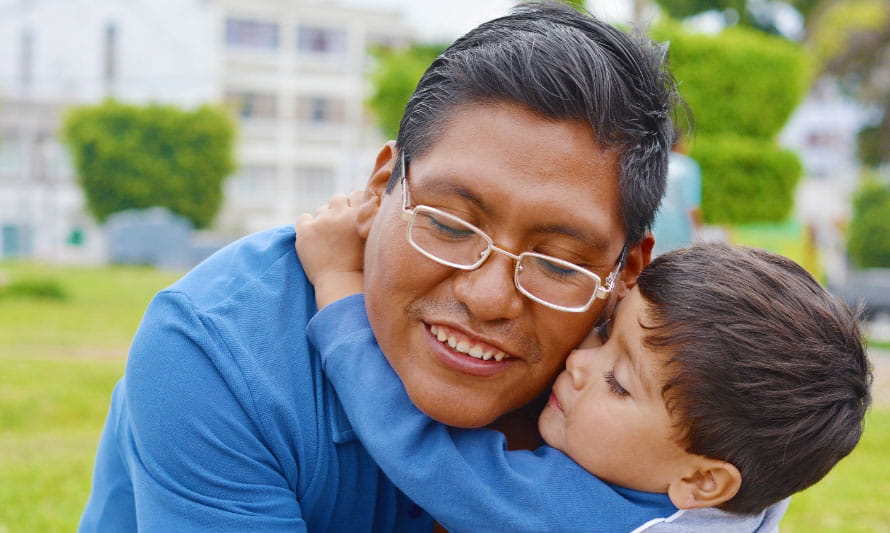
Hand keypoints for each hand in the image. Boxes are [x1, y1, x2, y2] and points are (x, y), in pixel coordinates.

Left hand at [296, 189, 365, 307]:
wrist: (342, 284)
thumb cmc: (363, 266)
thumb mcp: (373, 238)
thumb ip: (370, 220)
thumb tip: (369, 207)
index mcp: (360, 214)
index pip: (357, 194)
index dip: (355, 204)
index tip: (354, 214)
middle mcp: (341, 213)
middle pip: (338, 198)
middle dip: (339, 209)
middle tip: (340, 226)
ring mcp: (322, 221)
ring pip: (321, 209)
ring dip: (325, 218)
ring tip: (328, 237)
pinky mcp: (305, 231)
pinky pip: (304, 218)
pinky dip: (307, 224)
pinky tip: (313, 236)